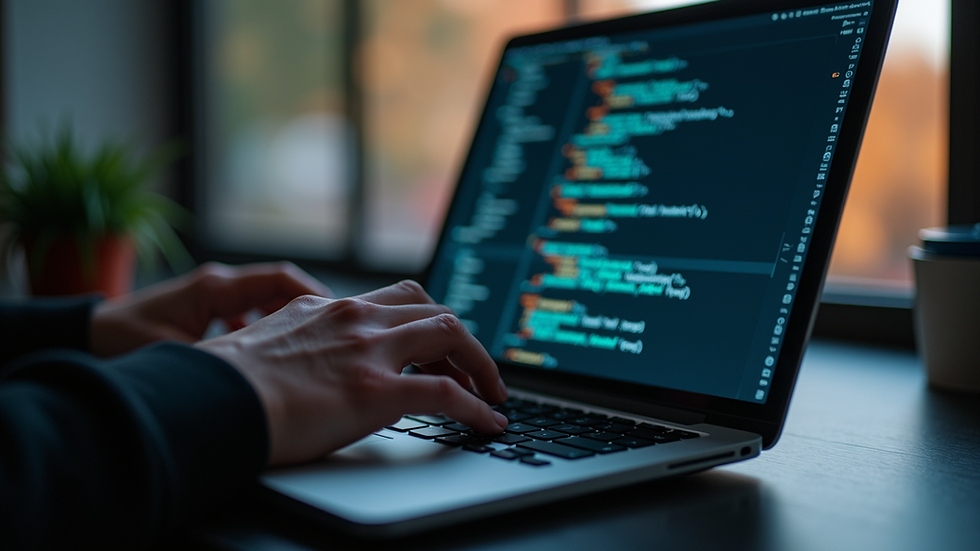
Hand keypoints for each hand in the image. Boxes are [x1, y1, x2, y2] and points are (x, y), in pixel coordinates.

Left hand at [90, 262, 331, 356]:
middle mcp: (217, 285)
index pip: (279, 279)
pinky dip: (264, 330)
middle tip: (330, 335)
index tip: (336, 315)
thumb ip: (219, 362)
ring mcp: (211, 297)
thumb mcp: (174, 358)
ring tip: (308, 348)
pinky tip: (268, 357)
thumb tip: (260, 376)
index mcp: (215, 288)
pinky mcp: (205, 311)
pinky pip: (247, 314)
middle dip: (307, 310)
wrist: (84, 336)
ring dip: (286, 320)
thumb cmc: (121, 344)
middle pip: (278, 287)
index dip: (312, 295)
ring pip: (264, 301)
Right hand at [196, 280, 508, 465]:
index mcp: (327, 307)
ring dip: (479, 364)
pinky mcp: (376, 389)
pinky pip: (447, 393)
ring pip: (449, 334)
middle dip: (461, 339)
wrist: (207, 400)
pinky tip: (487, 422)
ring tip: (491, 392)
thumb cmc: (222, 383)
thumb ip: (296, 342)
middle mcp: (354, 318)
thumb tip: (304, 363)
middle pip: (431, 309)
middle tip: (474, 369)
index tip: (440, 344)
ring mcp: (368, 350)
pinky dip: (476, 407)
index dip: (427, 321)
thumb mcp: (264, 343)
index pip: (396, 299)